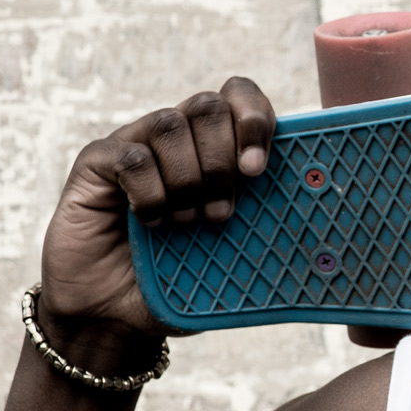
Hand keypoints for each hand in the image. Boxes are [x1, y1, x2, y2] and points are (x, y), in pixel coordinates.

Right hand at [38, 77, 275, 352]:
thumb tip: (313, 230)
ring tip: (188, 223)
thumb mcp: (230, 259)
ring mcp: (134, 144)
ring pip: (169, 125)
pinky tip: (151, 223)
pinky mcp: (96, 162)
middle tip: (222, 213)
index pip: (239, 97)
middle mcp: (175, 137)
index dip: (254, 119)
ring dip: (188, 179)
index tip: (257, 169)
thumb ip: (263, 233)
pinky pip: (131, 157)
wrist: (115, 314)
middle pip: (207, 106)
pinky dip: (149, 194)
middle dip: (221, 160)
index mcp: (213, 147)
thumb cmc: (178, 282)